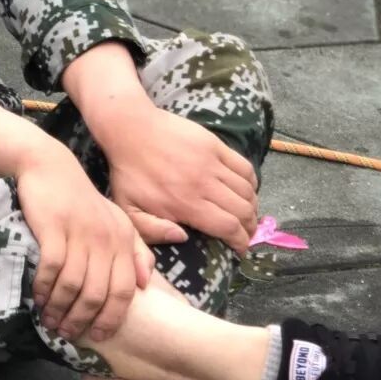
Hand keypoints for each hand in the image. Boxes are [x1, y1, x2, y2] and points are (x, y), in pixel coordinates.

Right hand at [15, 139, 154, 344]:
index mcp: (123, 240)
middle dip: (83, 319)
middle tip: (67, 333)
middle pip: (98, 293)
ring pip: (74, 285)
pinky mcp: (55, 228)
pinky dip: (45, 287)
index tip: (99, 336)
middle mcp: (106, 239)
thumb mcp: (116, 221)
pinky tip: (38, 297)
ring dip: (61, 308)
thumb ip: (135, 251)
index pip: (125, 290)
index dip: (112, 317)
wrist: (50, 167)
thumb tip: (146, 284)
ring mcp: (81, 233)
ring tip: (49, 320)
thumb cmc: (81, 200)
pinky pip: (53, 268)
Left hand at [98, 104, 258, 254]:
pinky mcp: (216, 146)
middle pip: (242, 210)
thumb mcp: (127, 208)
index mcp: (186, 204)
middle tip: (247, 233)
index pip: (227, 227)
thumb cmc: (128, 173)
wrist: (131, 130)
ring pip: (246, 190)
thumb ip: (152, 230)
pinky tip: (248, 190)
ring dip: (253, 206)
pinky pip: (244, 167)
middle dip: (250, 227)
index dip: (239, 241)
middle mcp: (204, 184)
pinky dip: (252, 182)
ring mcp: (212, 163)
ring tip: (249, 215)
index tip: (241, 249)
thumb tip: (181, 237)